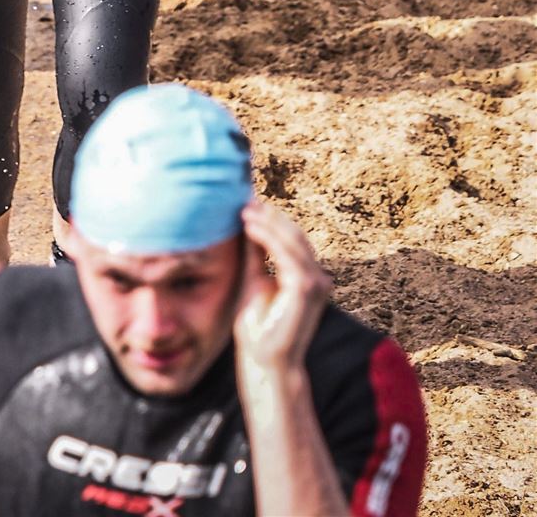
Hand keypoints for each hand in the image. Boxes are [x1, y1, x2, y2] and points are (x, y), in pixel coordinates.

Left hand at [233, 201, 333, 381]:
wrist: (264, 360)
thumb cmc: (259, 325)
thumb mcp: (254, 279)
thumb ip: (256, 254)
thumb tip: (249, 222)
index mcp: (307, 277)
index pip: (293, 240)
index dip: (273, 219)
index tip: (249, 204)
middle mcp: (316, 279)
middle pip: (296, 236)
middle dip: (271, 216)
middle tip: (246, 202)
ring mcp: (315, 285)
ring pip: (294, 242)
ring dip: (268, 223)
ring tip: (245, 213)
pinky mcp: (305, 291)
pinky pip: (288, 256)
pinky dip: (269, 239)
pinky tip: (251, 229)